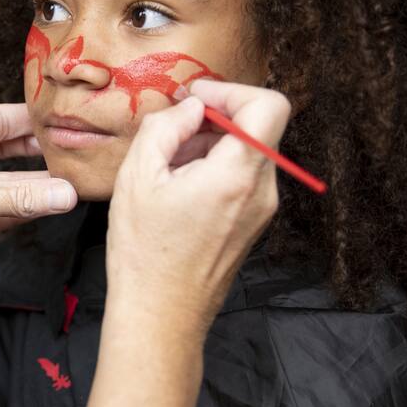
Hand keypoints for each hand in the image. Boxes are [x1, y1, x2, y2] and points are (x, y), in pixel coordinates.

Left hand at [0, 104, 77, 300]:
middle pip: (9, 150)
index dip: (29, 117)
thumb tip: (66, 194)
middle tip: (75, 149)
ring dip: (40, 186)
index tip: (64, 116)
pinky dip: (31, 209)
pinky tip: (56, 205)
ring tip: (75, 182)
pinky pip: (10, 211)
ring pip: (13, 185)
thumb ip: (21, 197)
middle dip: (40, 152)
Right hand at [107, 80, 291, 337]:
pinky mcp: (252, 226)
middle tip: (171, 131)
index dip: (231, 90)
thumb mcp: (138, 176)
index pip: (269, 105)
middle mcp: (262, 191)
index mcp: (238, 174)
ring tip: (168, 166)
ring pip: (247, 153)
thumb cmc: (145, 252)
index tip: (195, 100)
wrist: (161, 315)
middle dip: (214, 118)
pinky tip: (177, 189)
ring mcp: (261, 211)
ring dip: (210, 146)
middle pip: (256, 128)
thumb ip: (165, 127)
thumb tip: (189, 107)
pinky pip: (242, 180)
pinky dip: (214, 170)